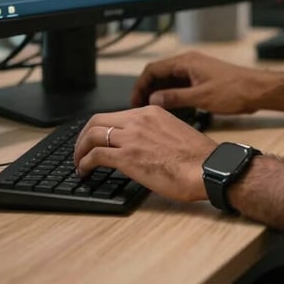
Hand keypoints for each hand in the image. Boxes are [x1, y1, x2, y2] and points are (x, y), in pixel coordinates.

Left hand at [73, 107, 216, 201]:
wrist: (205, 167)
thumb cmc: (197, 157)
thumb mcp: (174, 131)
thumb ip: (156, 131)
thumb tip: (145, 145)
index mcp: (151, 112)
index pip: (115, 114)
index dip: (100, 127)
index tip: (96, 139)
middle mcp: (139, 119)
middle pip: (97, 120)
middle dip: (83, 136)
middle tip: (80, 150)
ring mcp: (132, 137)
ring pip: (92, 135)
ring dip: (80, 150)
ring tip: (79, 163)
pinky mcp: (127, 157)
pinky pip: (96, 155)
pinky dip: (85, 163)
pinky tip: (84, 171)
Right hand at [131, 50, 268, 113]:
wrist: (257, 90)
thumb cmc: (233, 91)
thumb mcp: (200, 97)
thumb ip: (175, 97)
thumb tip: (153, 99)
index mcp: (186, 62)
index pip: (153, 69)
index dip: (141, 85)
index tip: (134, 102)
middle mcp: (189, 63)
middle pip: (160, 74)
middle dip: (148, 90)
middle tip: (140, 109)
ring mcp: (196, 70)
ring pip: (170, 80)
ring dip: (160, 94)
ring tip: (152, 112)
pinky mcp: (203, 79)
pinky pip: (181, 85)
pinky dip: (173, 96)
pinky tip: (171, 110)